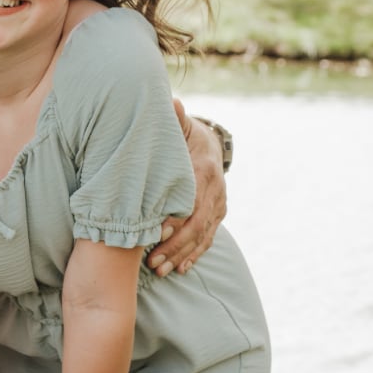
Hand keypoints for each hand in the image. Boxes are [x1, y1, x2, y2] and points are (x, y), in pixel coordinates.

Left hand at [148, 103, 224, 276]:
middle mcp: (215, 189)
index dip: (174, 218)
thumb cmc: (181, 134)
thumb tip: (172, 101)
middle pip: (196, 223)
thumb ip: (174, 119)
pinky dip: (195, 254)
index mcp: (204, 169)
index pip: (190, 199)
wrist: (208, 140)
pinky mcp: (218, 213)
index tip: (155, 234)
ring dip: (182, 254)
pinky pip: (209, 237)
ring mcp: (219, 203)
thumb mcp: (178, 125)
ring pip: (202, 234)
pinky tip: (182, 268)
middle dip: (174, 245)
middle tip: (152, 262)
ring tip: (161, 270)